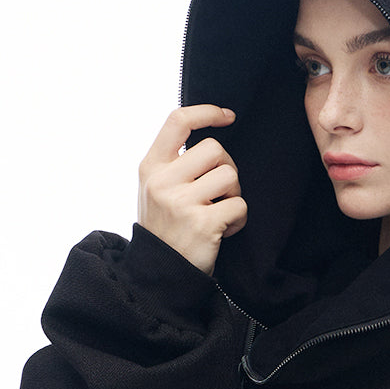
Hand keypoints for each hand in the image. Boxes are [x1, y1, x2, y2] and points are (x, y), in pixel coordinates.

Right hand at [137, 105, 246, 275]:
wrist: (158, 276)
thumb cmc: (164, 230)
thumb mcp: (154, 190)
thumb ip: (173, 164)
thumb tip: (208, 136)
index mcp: (150, 167)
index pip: (178, 121)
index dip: (206, 112)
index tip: (227, 116)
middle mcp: (163, 181)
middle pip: (215, 149)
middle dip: (226, 168)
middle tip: (219, 191)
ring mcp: (182, 202)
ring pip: (230, 176)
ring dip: (233, 194)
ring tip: (219, 212)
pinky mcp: (203, 224)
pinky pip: (239, 205)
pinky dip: (238, 219)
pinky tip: (223, 231)